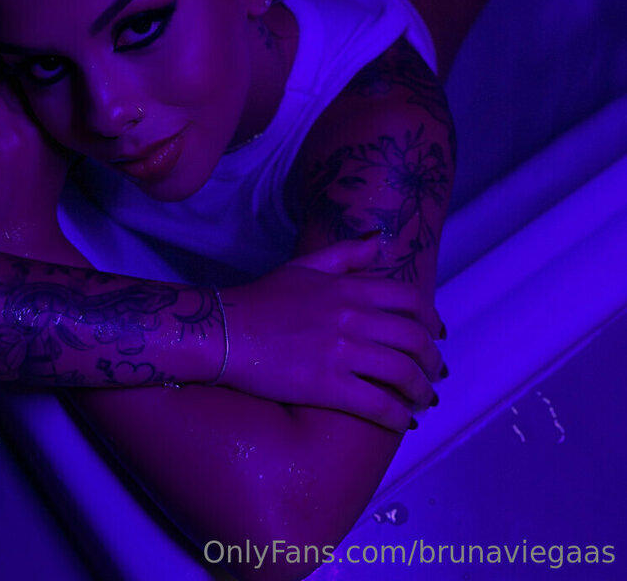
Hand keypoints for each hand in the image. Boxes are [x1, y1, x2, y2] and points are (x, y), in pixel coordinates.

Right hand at [219, 237, 444, 431]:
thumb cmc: (262, 299)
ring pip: (404, 374)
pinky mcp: (327, 386)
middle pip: (414, 339)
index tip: (436, 334)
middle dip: (433, 360)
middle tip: (434, 371)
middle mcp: (352, 318)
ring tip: (423, 399)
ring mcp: (341, 353)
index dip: (431, 320)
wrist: (225, 331)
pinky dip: (398, 416)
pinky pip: (378, 405)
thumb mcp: (304, 265)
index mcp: (350, 288)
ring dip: (422, 390)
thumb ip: (346, 253)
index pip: (411, 301)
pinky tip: (402, 421)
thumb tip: (378, 241)